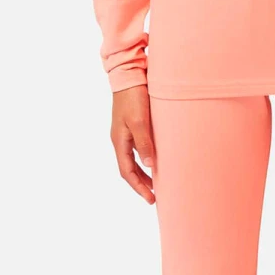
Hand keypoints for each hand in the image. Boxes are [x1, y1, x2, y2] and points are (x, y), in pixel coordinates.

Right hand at [111, 83, 156, 203]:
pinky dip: (144, 160)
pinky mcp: (131, 125)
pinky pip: (136, 150)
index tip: (151, 199)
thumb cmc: (133, 96)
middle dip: (140, 184)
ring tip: (155, 184)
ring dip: (142, 174)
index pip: (127, 172)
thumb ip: (144, 143)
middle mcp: (120, 140)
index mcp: (119, 141)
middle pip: (128, 169)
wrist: (128, 75)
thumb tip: (148, 165)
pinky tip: (153, 160)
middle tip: (153, 197)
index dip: (138, 187)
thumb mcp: (139, 121)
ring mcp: (124, 133)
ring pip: (131, 160)